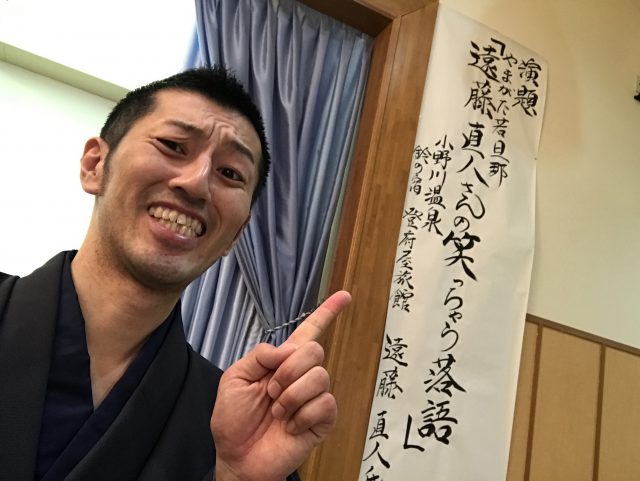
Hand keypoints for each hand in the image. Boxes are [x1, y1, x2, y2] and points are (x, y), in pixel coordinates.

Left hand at [211, 291, 350, 480]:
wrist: (237, 458)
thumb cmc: (233, 420)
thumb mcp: (234, 379)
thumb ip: (259, 355)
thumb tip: (287, 350)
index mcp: (282, 362)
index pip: (309, 331)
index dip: (327, 312)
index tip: (345, 296)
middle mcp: (303, 376)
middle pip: (314, 350)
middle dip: (288, 371)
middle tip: (271, 392)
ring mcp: (314, 397)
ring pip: (319, 376)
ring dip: (291, 396)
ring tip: (278, 413)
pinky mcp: (323, 419)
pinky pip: (324, 403)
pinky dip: (301, 416)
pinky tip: (291, 426)